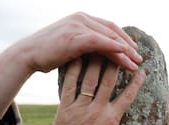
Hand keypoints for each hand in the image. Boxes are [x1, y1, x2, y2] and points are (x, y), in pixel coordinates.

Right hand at [0, 11, 142, 117]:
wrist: (28, 54)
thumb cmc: (49, 53)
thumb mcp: (72, 46)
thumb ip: (87, 45)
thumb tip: (102, 55)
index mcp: (82, 19)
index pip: (109, 28)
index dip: (124, 39)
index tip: (134, 52)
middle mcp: (81, 18)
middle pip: (112, 32)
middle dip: (128, 46)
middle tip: (140, 59)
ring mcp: (77, 25)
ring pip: (108, 37)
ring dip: (124, 51)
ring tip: (135, 62)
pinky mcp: (74, 36)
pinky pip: (99, 41)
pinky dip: (113, 47)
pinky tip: (124, 54)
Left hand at [50, 56, 147, 124]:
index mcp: (111, 118)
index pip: (127, 96)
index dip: (136, 83)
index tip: (142, 71)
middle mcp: (97, 109)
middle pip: (108, 82)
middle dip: (115, 64)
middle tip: (119, 51)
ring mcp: (81, 106)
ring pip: (89, 80)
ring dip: (95, 62)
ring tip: (99, 48)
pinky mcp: (65, 107)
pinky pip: (69, 85)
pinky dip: (73, 71)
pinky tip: (76, 58)